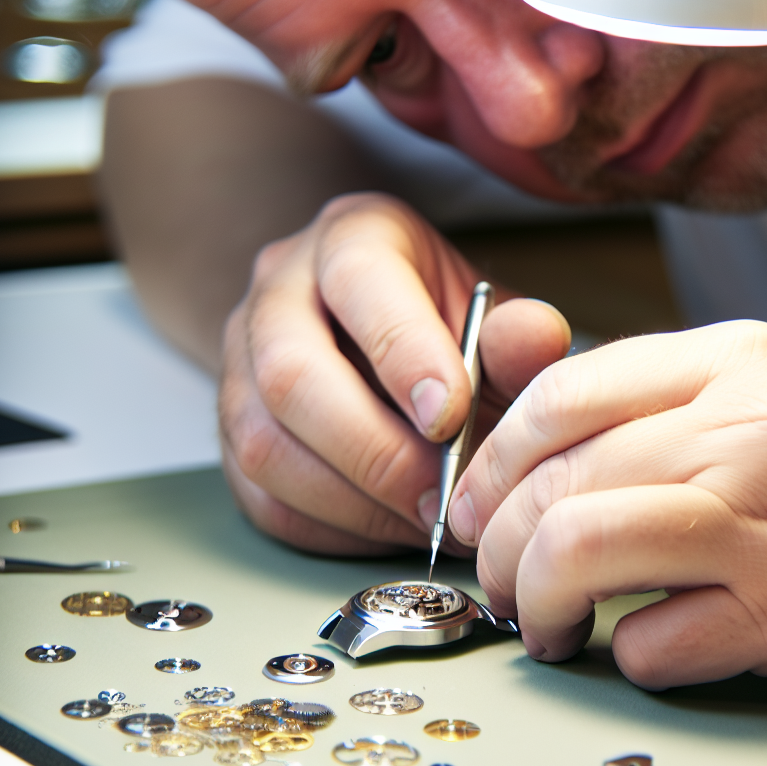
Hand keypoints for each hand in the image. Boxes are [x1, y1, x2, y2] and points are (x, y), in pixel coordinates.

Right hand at [219, 192, 570, 554]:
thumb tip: (534, 340)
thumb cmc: (449, 331)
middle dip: (375, 451)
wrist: (393, 349)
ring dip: (354, 502)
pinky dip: (334, 528)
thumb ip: (520, 333)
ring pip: (266, 446)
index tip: (452, 419)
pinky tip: (391, 526)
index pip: (359, 279)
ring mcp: (241, 365)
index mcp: (351, 237)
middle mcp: (279, 292)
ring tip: (428, 519)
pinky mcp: (232, 436)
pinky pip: (265, 498)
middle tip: (442, 496)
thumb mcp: (497, 318)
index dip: (404, 354)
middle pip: (290, 374)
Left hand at [448, 321, 766, 695]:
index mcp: (740, 363)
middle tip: (504, 583)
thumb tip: (545, 448)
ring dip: (537, 602)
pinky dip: (630, 654)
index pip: (560, 396)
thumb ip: (674, 401)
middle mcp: (755, 429)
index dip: (492, 461)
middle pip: (556, 479)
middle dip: (499, 547)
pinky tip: (648, 647)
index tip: (479, 505)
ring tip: (547, 625)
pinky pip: (656, 640)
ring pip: (581, 548)